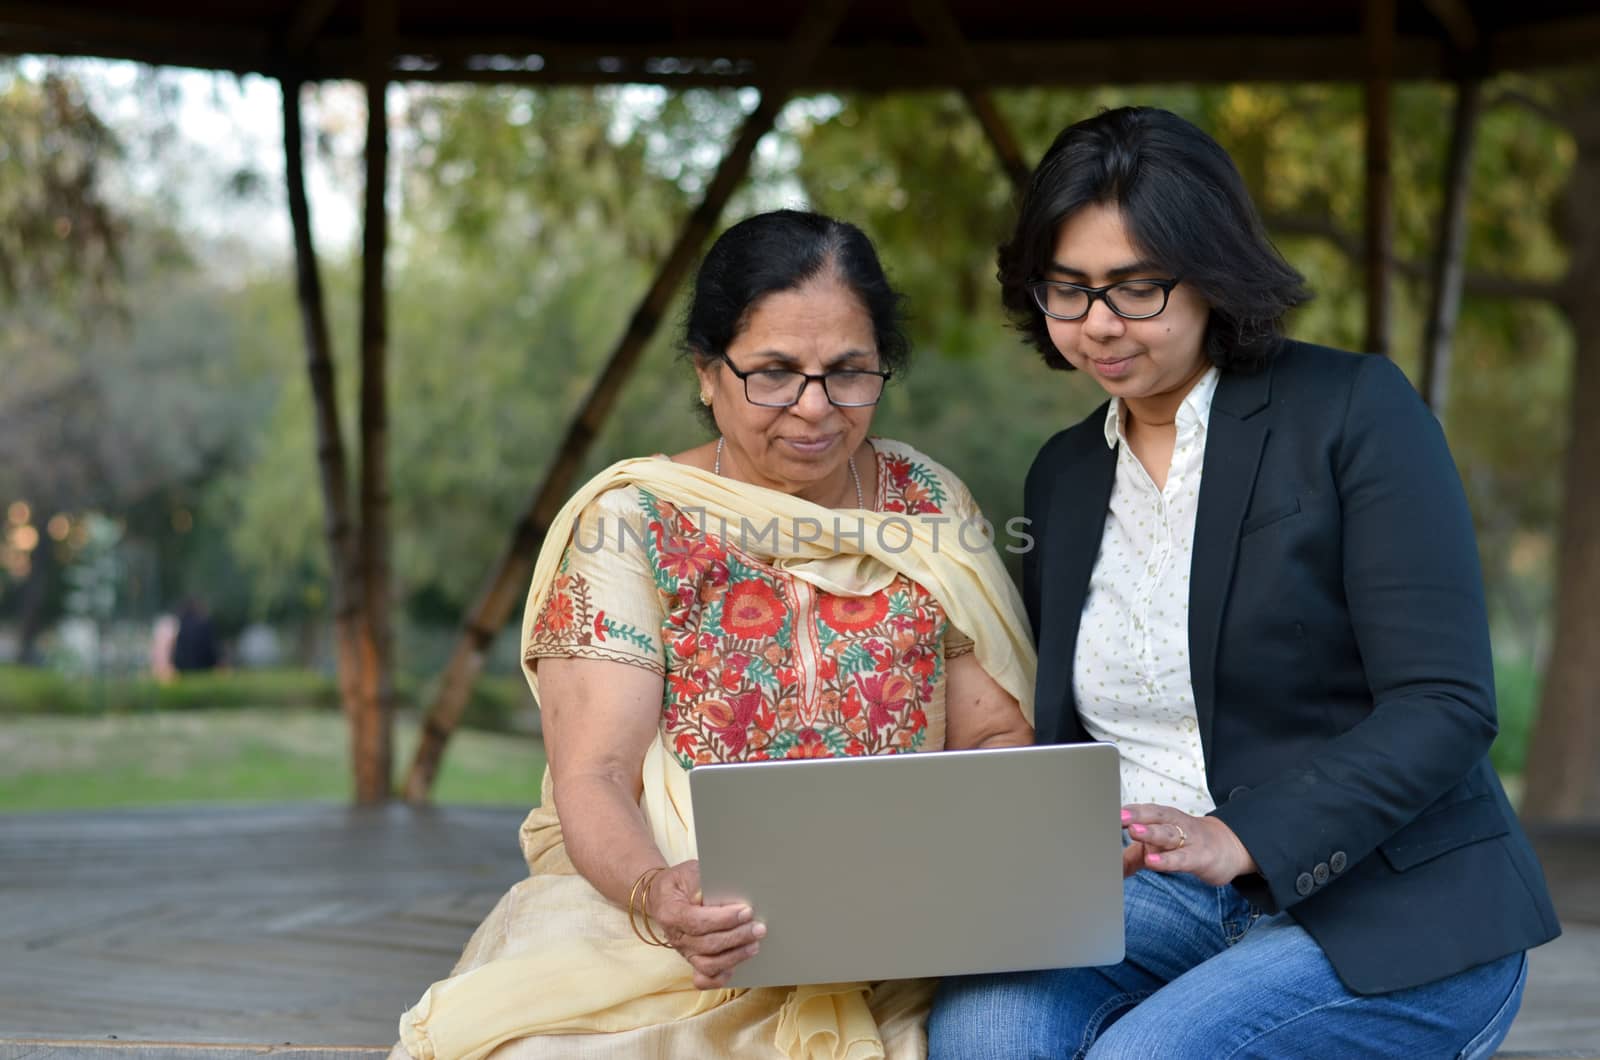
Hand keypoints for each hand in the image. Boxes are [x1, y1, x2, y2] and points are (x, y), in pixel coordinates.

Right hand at [646, 860, 766, 988]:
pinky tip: (736, 968)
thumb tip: (721, 896)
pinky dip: (719, 978)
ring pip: (708, 965)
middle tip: (758, 928)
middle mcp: (676, 937)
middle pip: (707, 945)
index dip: (724, 919)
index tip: (746, 911)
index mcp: (671, 913)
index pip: (698, 922)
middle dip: (736, 937)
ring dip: (734, 957)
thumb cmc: (680, 881)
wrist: (662, 895)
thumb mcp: (689, 872)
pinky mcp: (692, 960)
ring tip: (754, 945)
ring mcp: (684, 951)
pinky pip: (703, 979)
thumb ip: (703, 883)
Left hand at [1121, 804, 1257, 884]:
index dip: (1127, 811)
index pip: (1144, 810)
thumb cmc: (1186, 843)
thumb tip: (1109, 866)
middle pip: (1156, 816)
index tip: (1106, 809)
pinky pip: (1182, 858)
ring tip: (1134, 832)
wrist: (1228, 847)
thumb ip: (1134, 856)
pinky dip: (1167, 860)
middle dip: (1137, 815)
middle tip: (1118, 816)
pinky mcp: (1200, 858)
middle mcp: (1175, 824)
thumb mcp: (1160, 846)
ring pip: (1169, 834)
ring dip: (1151, 832)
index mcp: (1164, 818)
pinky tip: (1153, 862)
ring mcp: (1189, 840)